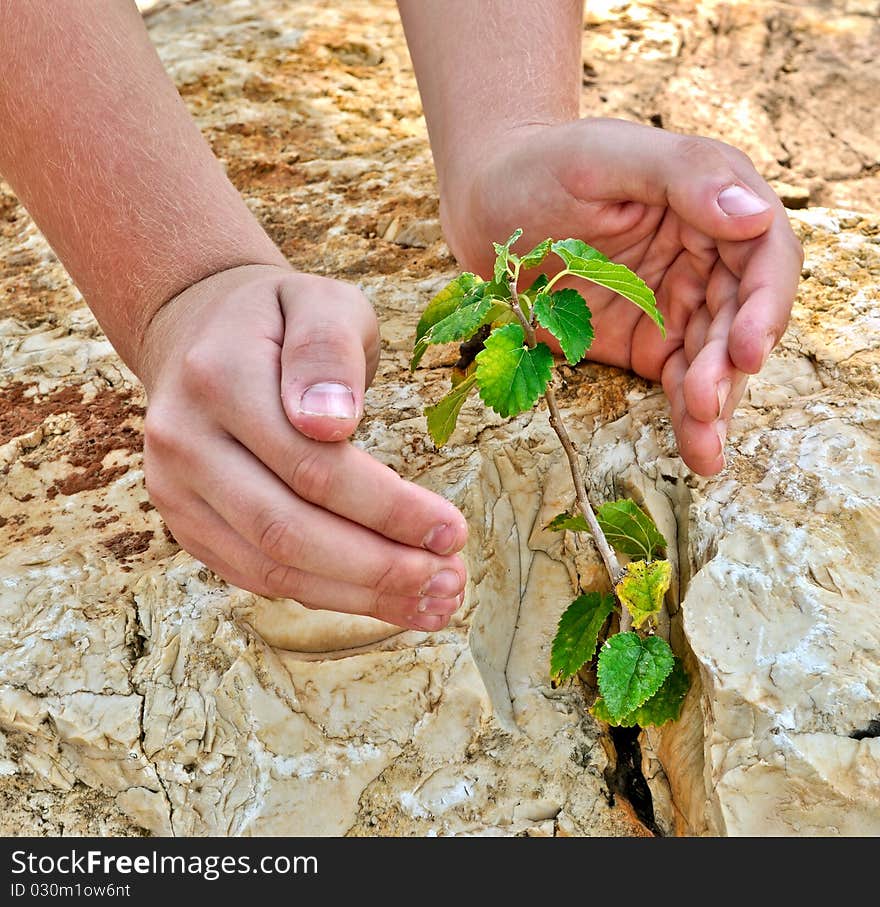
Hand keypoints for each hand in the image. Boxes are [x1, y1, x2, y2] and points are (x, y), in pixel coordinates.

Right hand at [136, 265, 467, 630]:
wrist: (200, 335)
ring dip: (359, 595)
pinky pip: (257, 576)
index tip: (453, 530)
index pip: (311, 464)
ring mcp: (176, 488)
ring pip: (271, 567)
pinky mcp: (187, 522)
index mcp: (219, 377)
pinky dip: (326, 595)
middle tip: (451, 580)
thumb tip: (332, 423)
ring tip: (433, 601)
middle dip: (378, 567)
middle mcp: (185, 440)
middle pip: (286, 530)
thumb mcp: (319, 301)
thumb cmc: (280, 319)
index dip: (386, 508)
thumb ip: (329, 351)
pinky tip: (385, 599)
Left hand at [441, 118, 803, 475]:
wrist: (486, 205)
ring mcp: (674, 303)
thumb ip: (682, 175)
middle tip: (705, 404)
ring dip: (716, 402)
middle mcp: (705, 256)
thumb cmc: (541, 166)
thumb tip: (752, 215)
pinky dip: (686, 413)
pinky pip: (677, 380)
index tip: (747, 348)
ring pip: (714, 359)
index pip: (764, 256)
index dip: (766, 305)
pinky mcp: (645, 341)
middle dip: (730, 367)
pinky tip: (697, 447)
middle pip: (741, 319)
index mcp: (710, 202)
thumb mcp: (605, 155)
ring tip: (707, 450)